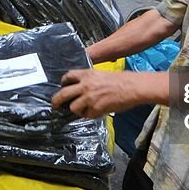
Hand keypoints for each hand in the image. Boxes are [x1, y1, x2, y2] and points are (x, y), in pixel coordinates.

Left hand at [52, 70, 166, 118]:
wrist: (133, 87)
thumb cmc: (122, 80)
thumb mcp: (101, 75)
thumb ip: (90, 80)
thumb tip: (81, 89)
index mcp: (87, 74)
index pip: (67, 76)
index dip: (63, 83)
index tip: (62, 87)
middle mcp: (85, 85)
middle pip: (62, 94)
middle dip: (56, 101)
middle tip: (55, 105)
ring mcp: (89, 98)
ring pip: (73, 107)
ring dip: (76, 110)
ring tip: (84, 109)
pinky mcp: (95, 108)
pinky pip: (87, 115)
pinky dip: (90, 115)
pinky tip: (98, 111)